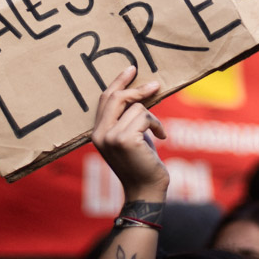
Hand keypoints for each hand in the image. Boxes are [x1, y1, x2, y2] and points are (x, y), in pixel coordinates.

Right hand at [92, 66, 169, 202]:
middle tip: (156, 85)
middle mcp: (99, 134)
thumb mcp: (131, 137)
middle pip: (116, 97)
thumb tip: (140, 92)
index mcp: (97, 133)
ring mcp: (110, 137)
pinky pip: (145, 117)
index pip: (104, 99)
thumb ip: (128, 118)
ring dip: (152, 118)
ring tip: (157, 133)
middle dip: (137, 89)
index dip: (118, 81)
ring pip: (136, 108)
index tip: (131, 69)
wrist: (146, 190)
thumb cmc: (142, 163)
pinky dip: (157, 125)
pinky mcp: (124, 140)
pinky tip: (161, 138)